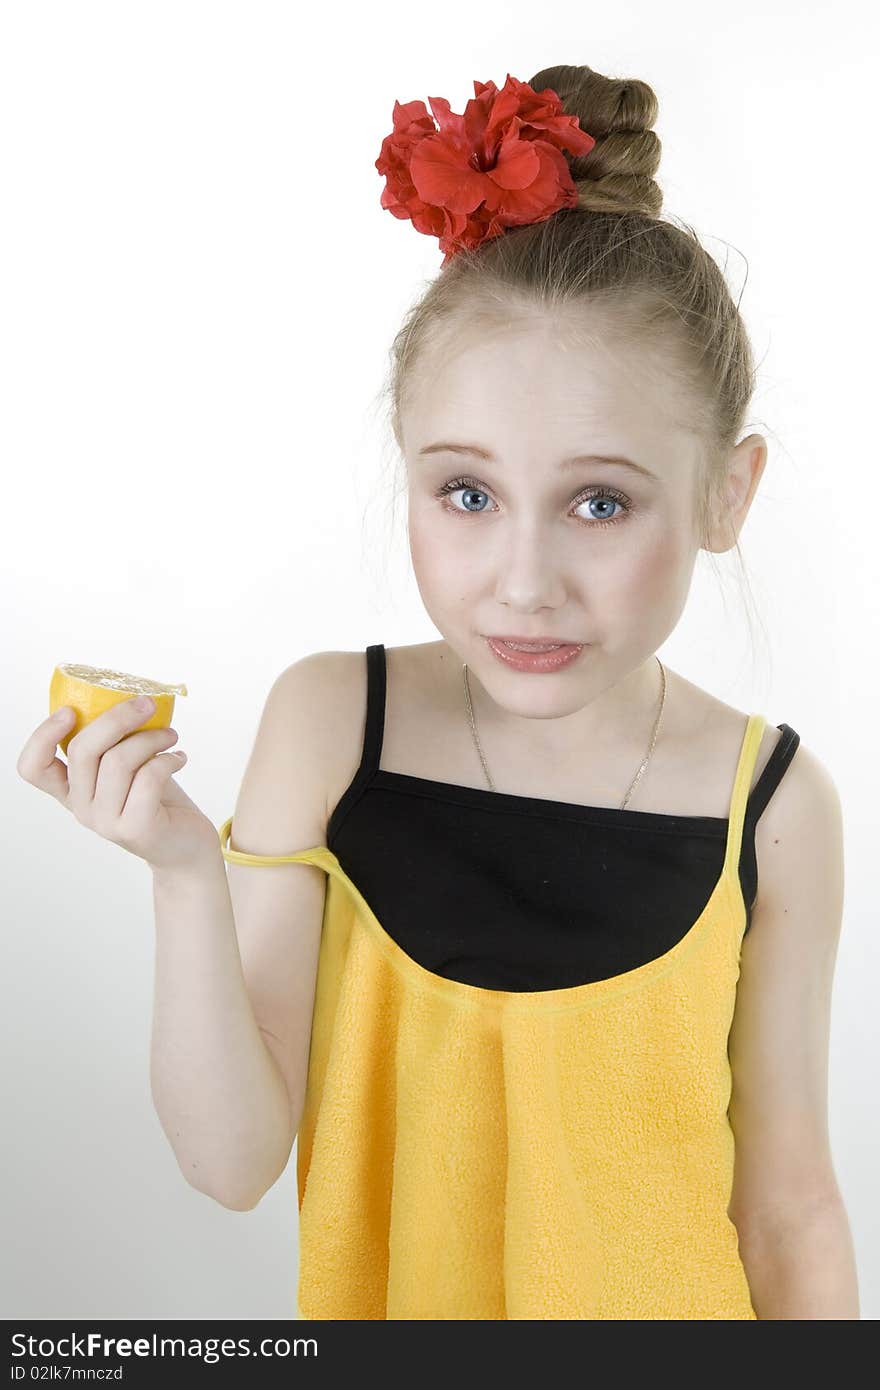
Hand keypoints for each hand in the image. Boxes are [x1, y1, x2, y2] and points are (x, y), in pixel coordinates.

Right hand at [17, 696, 220, 873]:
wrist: (186, 848)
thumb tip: (128, 696)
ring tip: (171, 736)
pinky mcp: (135, 828)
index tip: (71, 711)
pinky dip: (168, 759)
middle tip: (148, 704)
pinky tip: (179, 758)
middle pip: (83, 750)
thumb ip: (115, 743)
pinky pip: (148, 777)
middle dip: (117, 717)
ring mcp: (105, 822)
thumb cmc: (156, 799)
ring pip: (119, 760)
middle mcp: (81, 808)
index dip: (42, 736)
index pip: (32, 768)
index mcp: (72, 790)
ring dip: (151, 737)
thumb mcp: (128, 769)